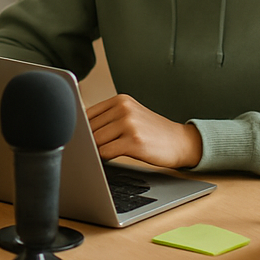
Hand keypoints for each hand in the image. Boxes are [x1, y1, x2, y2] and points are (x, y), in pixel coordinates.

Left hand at [85, 94, 202, 168]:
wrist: (180, 142)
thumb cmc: (152, 132)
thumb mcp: (131, 116)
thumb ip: (108, 118)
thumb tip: (78, 127)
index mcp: (120, 100)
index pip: (87, 114)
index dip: (82, 129)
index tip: (80, 139)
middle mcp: (123, 108)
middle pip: (89, 128)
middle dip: (87, 141)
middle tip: (90, 150)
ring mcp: (129, 124)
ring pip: (95, 140)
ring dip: (95, 151)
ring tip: (104, 154)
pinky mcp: (133, 141)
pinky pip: (105, 152)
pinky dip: (103, 158)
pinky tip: (111, 158)